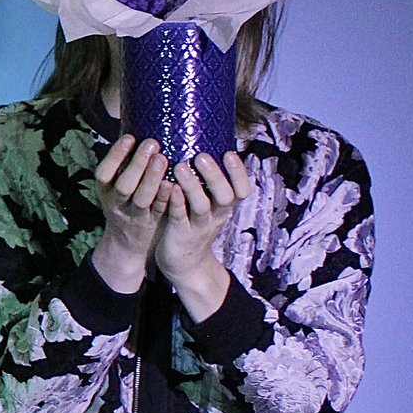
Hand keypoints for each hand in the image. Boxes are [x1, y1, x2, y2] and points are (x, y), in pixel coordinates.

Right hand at [88, 134, 169, 291]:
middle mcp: (116, 203)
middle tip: (152, 143)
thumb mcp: (116, 185)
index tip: (130, 137)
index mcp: (104, 190)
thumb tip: (141, 127)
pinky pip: (160, 210)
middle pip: (124, 185)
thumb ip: (125, 165)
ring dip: (152, 179)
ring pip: (142, 199)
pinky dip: (167, 197)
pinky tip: (176, 183)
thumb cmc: (127, 201)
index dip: (115, 155)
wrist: (127, 241)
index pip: (104, 172)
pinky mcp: (151, 224)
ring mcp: (133, 215)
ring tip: (164, 159)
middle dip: (137, 164)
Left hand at [157, 151, 252, 295]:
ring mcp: (199, 226)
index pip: (242, 189)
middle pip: (225, 196)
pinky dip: (176, 202)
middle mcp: (216, 216)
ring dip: (193, 185)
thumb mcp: (208, 206)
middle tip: (201, 156)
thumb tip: (203, 148)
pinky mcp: (180, 234)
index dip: (239, 173)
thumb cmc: (193, 225)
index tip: (230, 153)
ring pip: (202, 206)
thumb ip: (208, 184)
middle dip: (215, 175)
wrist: (186, 264)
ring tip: (181, 166)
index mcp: (224, 206)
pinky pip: (179, 217)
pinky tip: (169, 187)